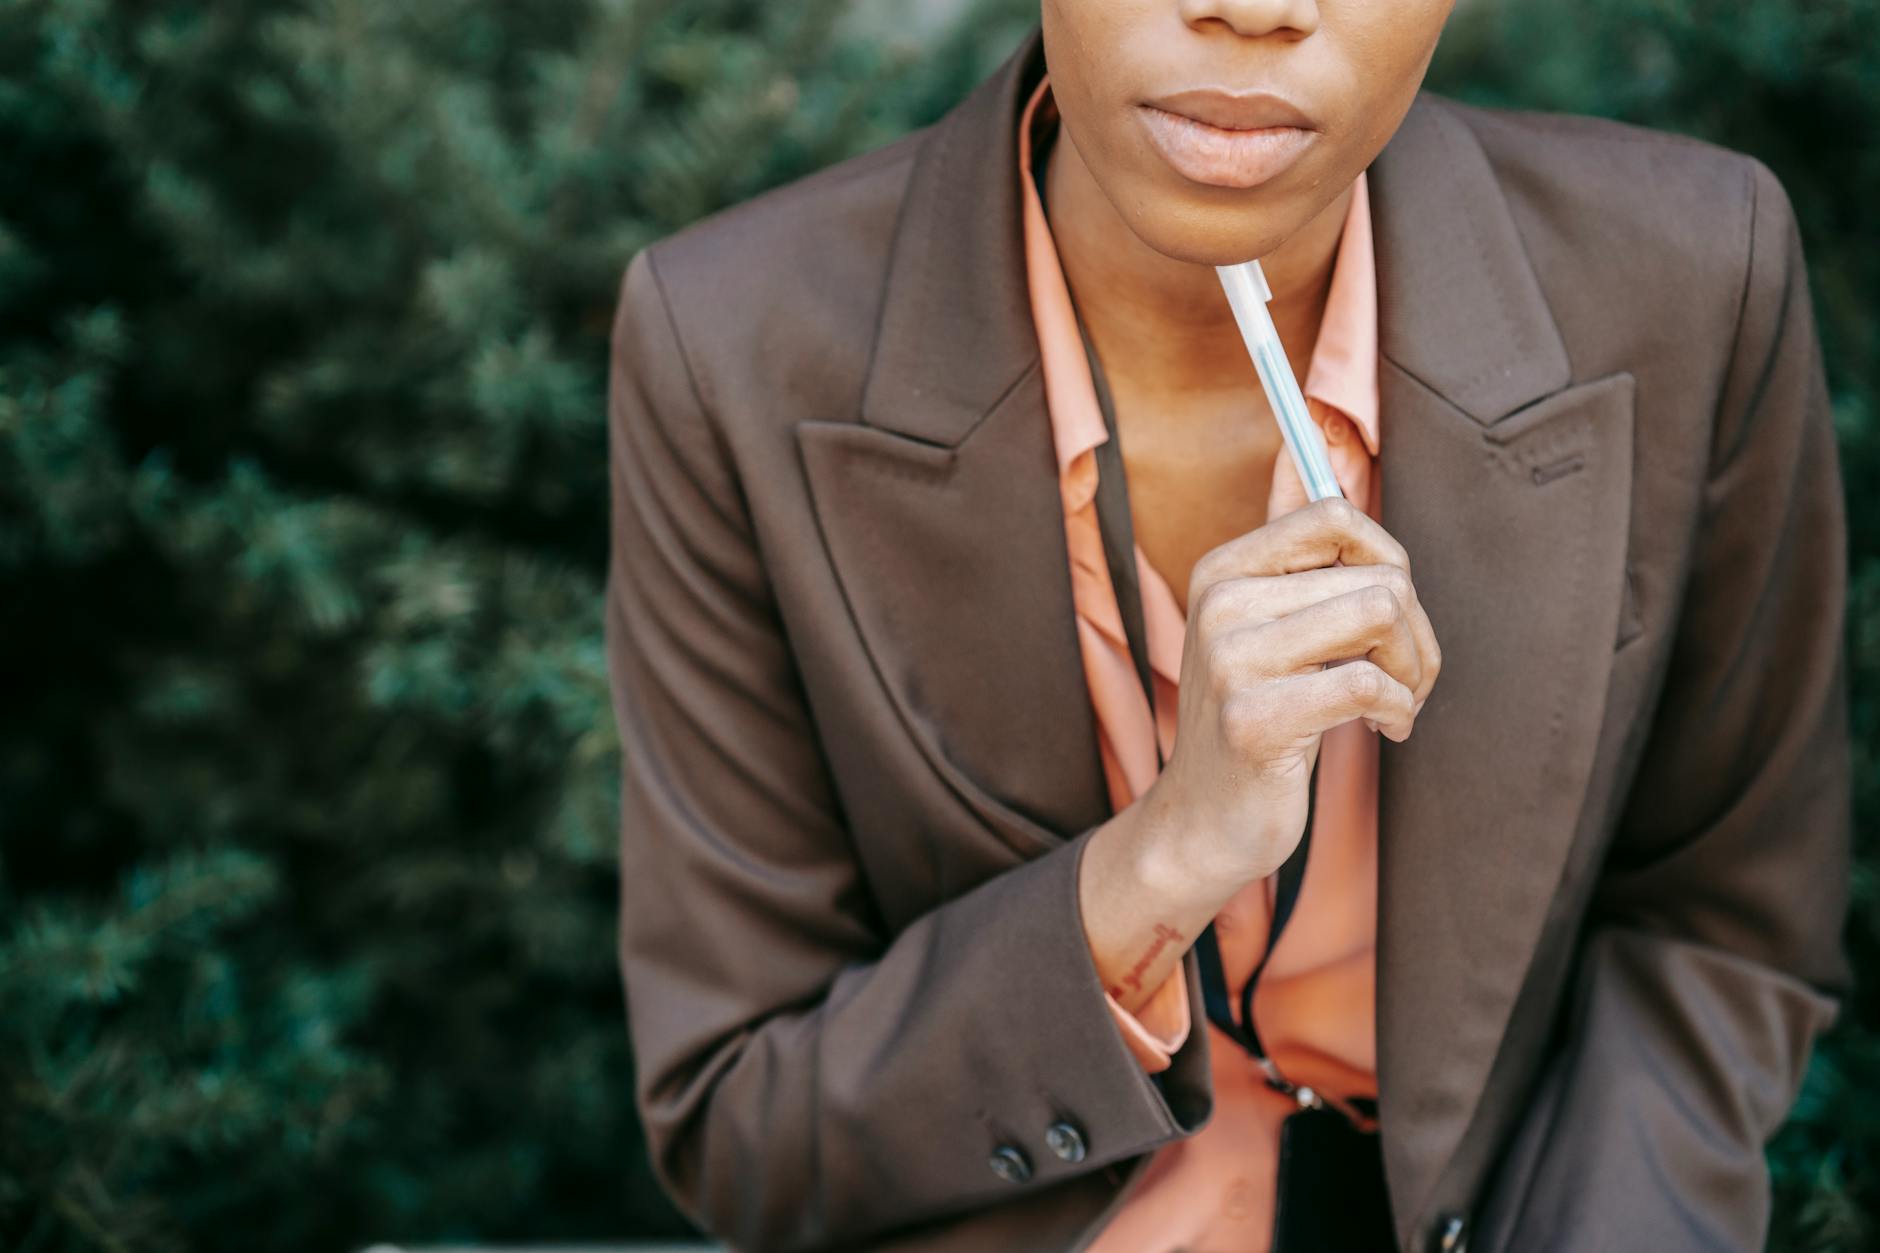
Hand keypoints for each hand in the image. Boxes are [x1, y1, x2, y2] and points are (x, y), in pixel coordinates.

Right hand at [1144, 496, 1441, 887]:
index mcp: (1223, 570)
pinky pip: (1368, 685)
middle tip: (1404, 679)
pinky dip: (1398, 710)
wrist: (1204, 820)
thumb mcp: (1264, 624)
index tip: (1389, 612)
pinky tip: (1386, 729)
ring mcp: (1230, 660)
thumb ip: (1290, 543)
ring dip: (1414, 670)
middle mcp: (1219, 603)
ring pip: (1381, 616)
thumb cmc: (1256, 718)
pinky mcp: (1253, 718)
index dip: (1389, 560)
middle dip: (1416, 635)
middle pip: (1378, 575)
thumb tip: (1306, 441)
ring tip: (1397, 701)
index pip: (1335, 515)